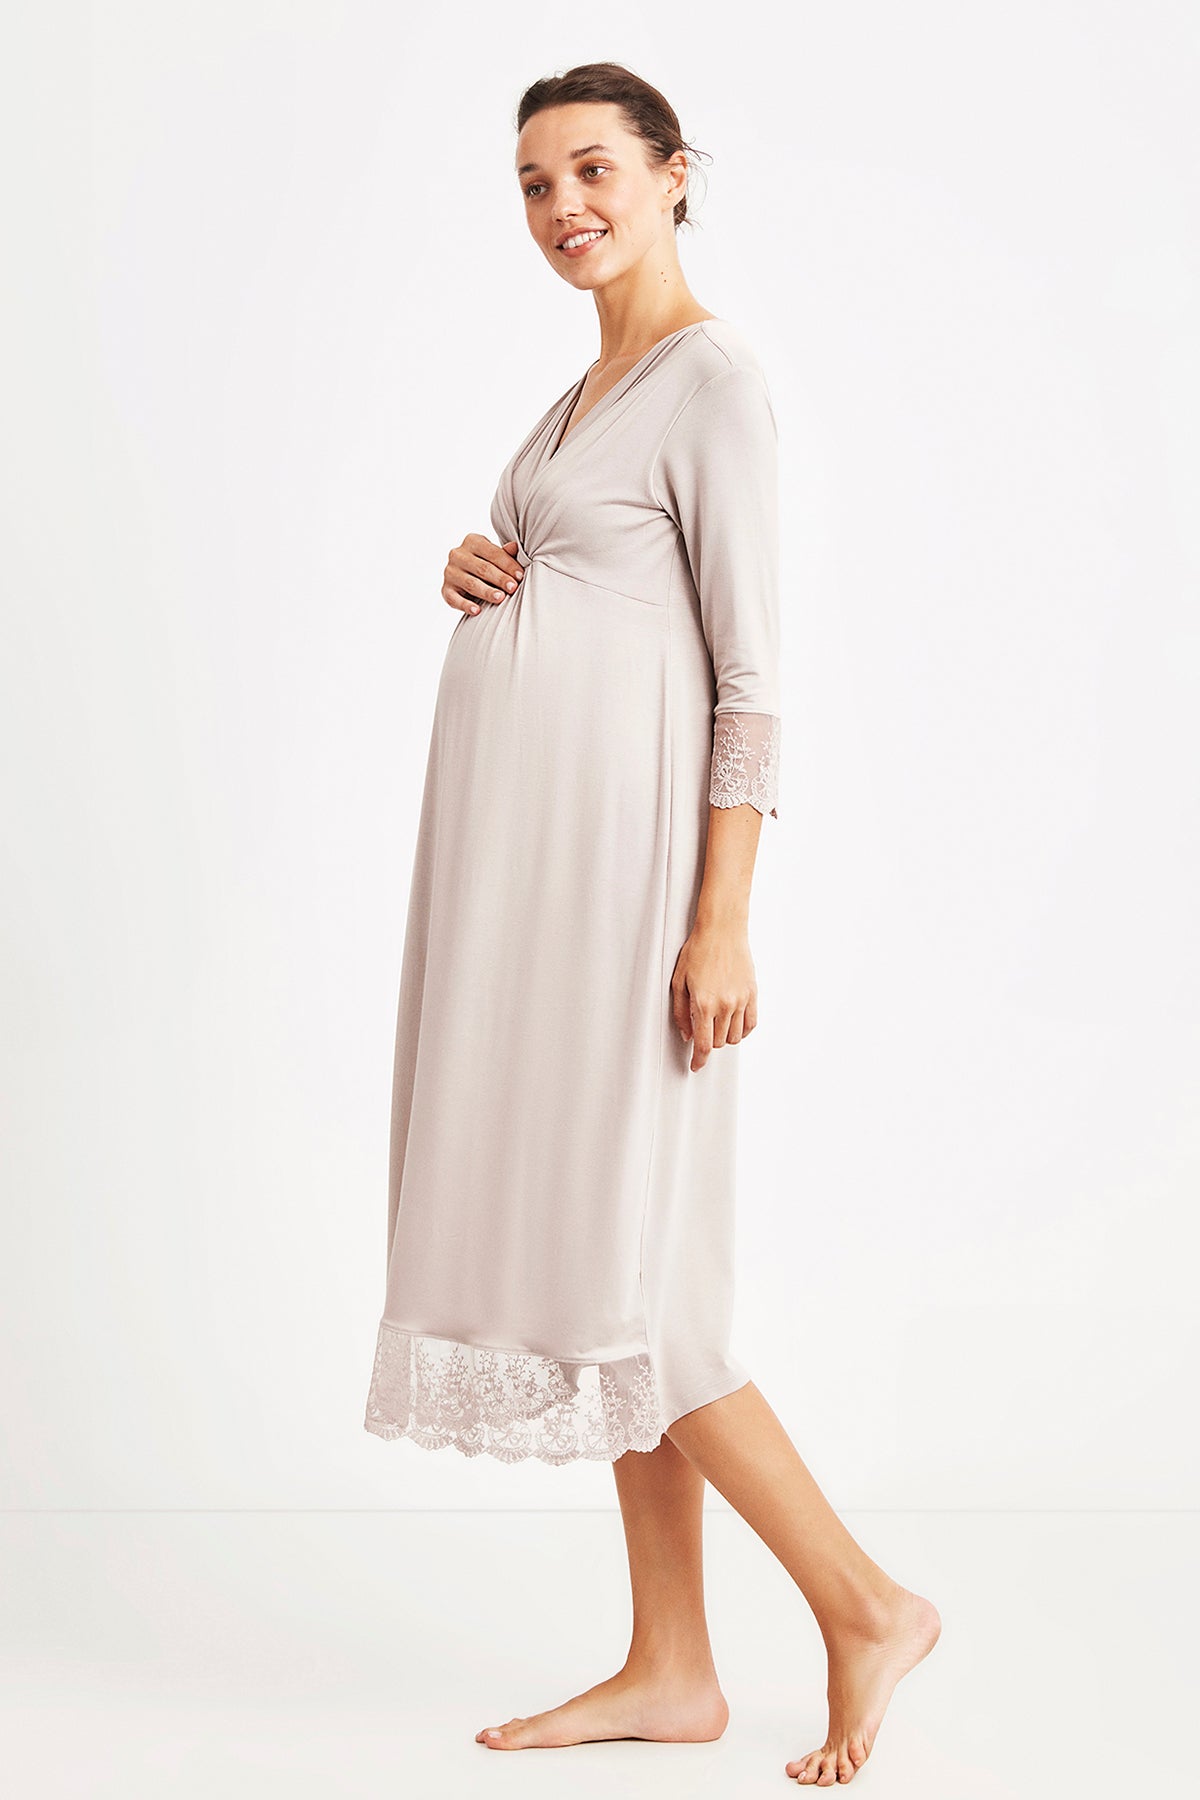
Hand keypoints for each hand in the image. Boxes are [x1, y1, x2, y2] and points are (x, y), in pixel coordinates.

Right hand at [442, 535, 524, 615]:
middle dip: (499, 578)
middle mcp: (458, 554)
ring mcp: (450, 572)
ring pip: (470, 583)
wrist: (468, 575)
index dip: (508, 565)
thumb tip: (515, 546)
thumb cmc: (486, 564)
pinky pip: (454, 599)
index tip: (520, 576)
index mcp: (472, 541)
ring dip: (486, 591)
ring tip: (500, 598)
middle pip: (482, 568)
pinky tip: (477, 610)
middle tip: (513, 588)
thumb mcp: (495, 556)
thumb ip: (505, 554)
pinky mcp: (446, 589)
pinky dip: (465, 605)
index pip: (492, 553)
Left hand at [670, 920, 757, 1071]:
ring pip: (735, 1037)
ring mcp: (741, 1000)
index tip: (696, 1066)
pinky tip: (733, 1023)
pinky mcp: (753, 994)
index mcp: (703, 1003)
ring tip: (717, 1023)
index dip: (699, 1060)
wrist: (722, 930)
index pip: (704, 1045)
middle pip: (720, 1043)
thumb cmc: (697, 952)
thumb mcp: (679, 981)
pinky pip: (751, 1024)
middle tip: (703, 1030)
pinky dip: (742, 1030)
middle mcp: (725, 1005)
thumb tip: (687, 1035)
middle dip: (709, 1042)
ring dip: (725, 1037)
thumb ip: (681, 1012)